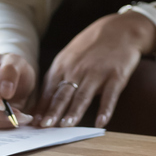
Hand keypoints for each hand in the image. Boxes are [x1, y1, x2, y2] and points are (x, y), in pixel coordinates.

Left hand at [32, 11, 155, 128]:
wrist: (121, 28)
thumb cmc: (92, 45)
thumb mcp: (69, 56)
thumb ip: (57, 77)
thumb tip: (42, 103)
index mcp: (63, 65)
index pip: (49, 90)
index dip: (41, 107)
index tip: (34, 123)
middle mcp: (78, 69)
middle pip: (63, 93)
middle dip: (53, 111)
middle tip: (45, 127)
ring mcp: (98, 72)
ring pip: (84, 95)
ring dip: (75, 112)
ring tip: (67, 126)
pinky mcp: (116, 75)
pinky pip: (110, 95)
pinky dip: (105, 109)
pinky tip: (101, 122)